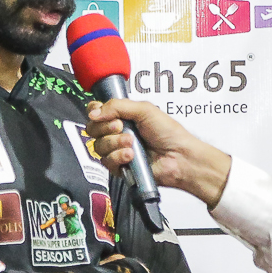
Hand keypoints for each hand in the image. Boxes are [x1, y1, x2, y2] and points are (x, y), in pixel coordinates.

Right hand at [85, 99, 232, 208]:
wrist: (179, 157)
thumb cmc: (169, 133)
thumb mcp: (144, 110)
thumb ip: (117, 106)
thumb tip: (94, 112)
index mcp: (123, 116)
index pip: (97, 112)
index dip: (94, 112)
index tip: (100, 113)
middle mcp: (118, 133)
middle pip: (93, 129)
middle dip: (105, 127)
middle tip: (120, 126)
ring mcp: (118, 150)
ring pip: (99, 146)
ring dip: (114, 143)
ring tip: (131, 142)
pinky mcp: (120, 167)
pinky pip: (107, 162)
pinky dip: (118, 157)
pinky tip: (131, 156)